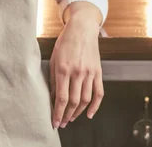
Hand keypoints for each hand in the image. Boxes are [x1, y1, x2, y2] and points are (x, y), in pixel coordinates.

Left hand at [49, 2, 103, 128]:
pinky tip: (89, 114)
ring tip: (71, 118)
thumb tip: (52, 97)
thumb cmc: (66, 41)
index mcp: (64, 69)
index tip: (55, 122)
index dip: (58, 113)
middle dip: (67, 115)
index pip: (61, 98)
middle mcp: (78, 72)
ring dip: (78, 112)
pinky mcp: (98, 72)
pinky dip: (95, 106)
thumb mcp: (54, 58)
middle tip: (62, 123)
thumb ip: (53, 78)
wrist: (82, 28)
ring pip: (85, 100)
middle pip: (73, 101)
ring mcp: (89, 72)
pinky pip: (99, 93)